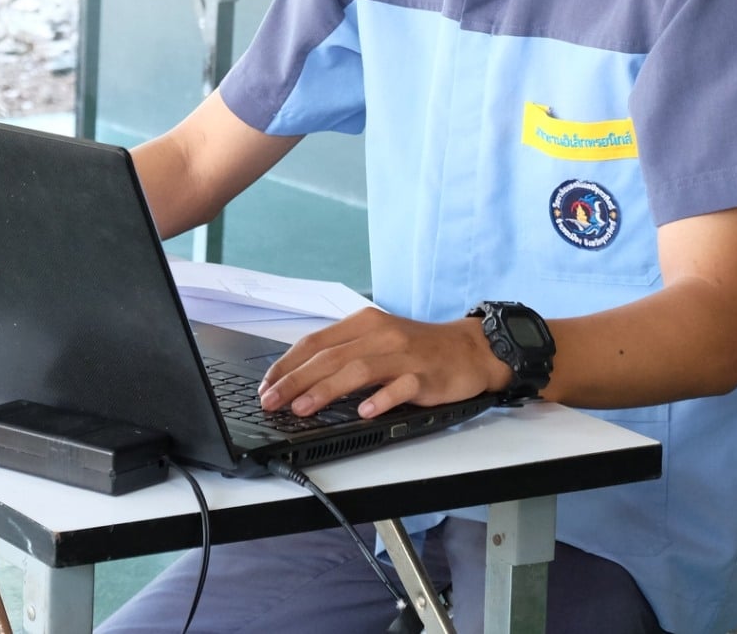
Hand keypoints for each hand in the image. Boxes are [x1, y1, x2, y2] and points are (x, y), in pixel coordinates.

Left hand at [257, 307, 512, 418]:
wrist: (471, 349)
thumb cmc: (420, 348)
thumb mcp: (378, 340)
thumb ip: (345, 354)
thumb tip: (300, 379)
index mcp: (364, 324)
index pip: (316, 342)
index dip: (287, 364)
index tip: (266, 385)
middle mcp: (381, 335)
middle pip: (330, 357)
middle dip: (295, 380)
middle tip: (271, 401)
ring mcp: (404, 355)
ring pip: (358, 369)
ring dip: (326, 390)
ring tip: (302, 408)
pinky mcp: (426, 375)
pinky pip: (400, 387)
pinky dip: (380, 400)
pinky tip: (364, 412)